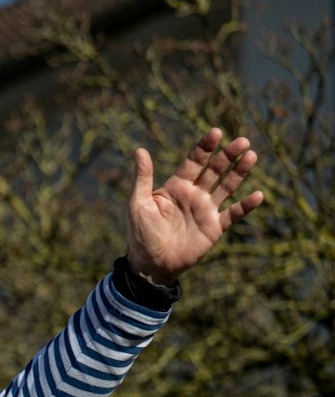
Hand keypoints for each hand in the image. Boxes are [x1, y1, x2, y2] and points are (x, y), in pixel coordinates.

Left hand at [126, 127, 262, 283]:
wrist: (150, 264)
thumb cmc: (140, 234)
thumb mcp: (138, 204)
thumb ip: (143, 178)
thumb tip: (140, 150)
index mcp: (177, 186)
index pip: (194, 162)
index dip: (205, 147)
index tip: (216, 132)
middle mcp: (195, 194)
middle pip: (215, 170)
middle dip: (228, 155)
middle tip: (242, 141)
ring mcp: (206, 210)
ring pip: (227, 186)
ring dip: (239, 172)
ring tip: (251, 156)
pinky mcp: (215, 227)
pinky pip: (233, 214)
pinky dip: (245, 205)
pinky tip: (258, 195)